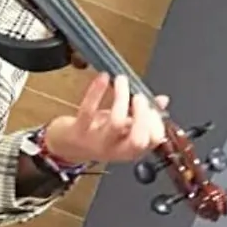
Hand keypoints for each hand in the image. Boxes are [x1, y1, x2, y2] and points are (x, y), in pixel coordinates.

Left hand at [44, 72, 169, 164]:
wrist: (64, 146)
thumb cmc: (96, 134)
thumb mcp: (121, 127)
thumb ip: (142, 116)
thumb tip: (162, 100)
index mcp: (130, 149)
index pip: (152, 141)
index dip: (156, 122)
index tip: (152, 106)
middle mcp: (115, 149)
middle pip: (137, 138)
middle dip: (143, 115)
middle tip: (140, 97)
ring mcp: (96, 141)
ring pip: (115, 122)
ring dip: (122, 98)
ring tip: (122, 81)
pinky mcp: (78, 131)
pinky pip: (88, 110)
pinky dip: (97, 91)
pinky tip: (103, 77)